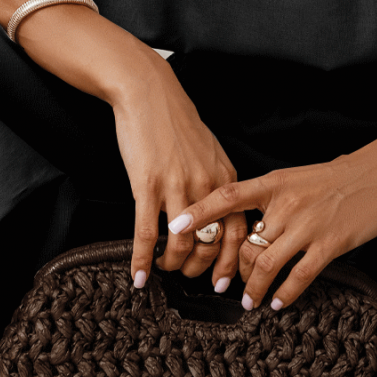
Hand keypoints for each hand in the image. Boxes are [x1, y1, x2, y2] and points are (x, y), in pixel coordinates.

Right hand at [110, 53, 248, 289]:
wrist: (149, 93)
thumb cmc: (177, 123)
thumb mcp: (210, 152)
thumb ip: (217, 183)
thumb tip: (221, 213)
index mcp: (226, 179)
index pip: (239, 233)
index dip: (230, 263)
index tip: (221, 282)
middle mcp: (206, 186)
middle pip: (212, 244)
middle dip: (199, 269)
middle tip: (188, 276)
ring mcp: (176, 186)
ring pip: (181, 244)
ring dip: (172, 265)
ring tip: (163, 268)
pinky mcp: (147, 185)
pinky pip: (146, 234)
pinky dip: (142, 260)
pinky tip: (138, 275)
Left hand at [166, 149, 376, 310]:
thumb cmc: (335, 178)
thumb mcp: (295, 179)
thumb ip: (269, 200)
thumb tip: (245, 225)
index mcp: (274, 183)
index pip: (228, 195)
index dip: (199, 211)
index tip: (175, 226)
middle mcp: (286, 203)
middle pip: (246, 243)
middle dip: (233, 270)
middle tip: (225, 286)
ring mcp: (308, 225)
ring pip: (267, 264)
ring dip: (253, 288)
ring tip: (249, 302)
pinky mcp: (330, 244)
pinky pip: (299, 276)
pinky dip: (284, 294)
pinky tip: (278, 302)